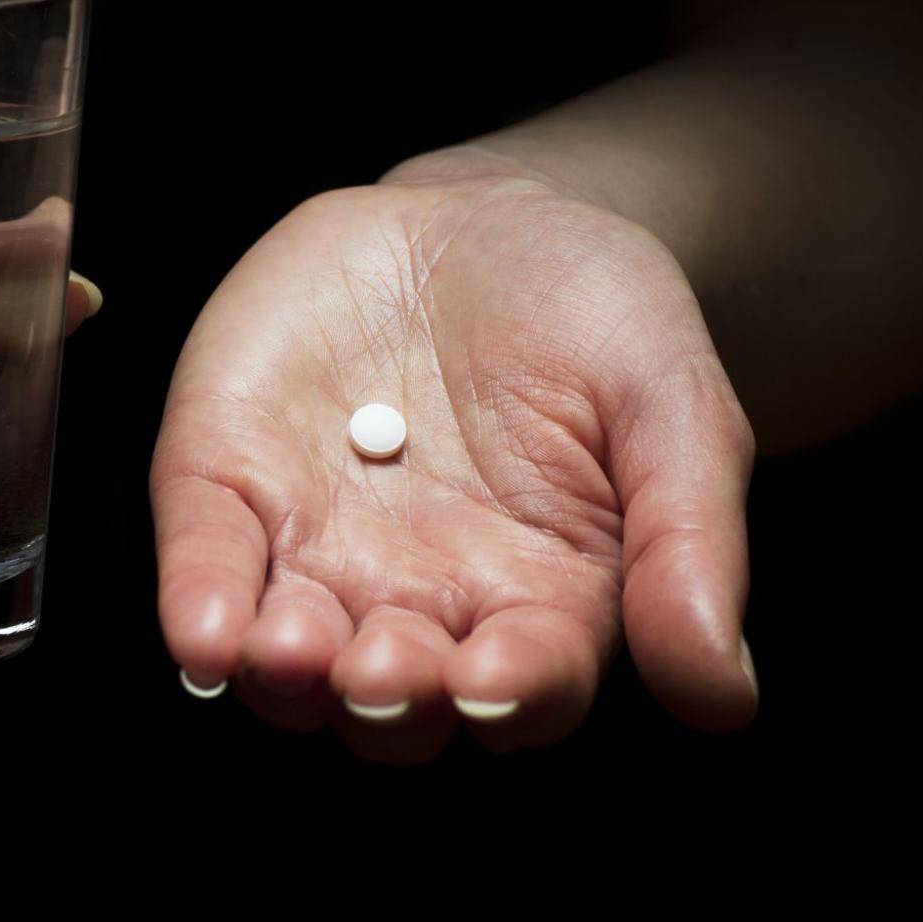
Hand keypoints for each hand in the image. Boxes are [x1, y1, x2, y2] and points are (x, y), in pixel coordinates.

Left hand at [151, 152, 757, 761]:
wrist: (486, 218)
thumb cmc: (599, 320)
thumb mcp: (674, 405)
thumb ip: (688, 542)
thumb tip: (724, 694)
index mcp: (537, 604)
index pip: (522, 688)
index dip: (504, 696)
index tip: (488, 679)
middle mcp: (420, 603)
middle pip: (392, 703)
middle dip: (382, 699)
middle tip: (380, 669)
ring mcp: (317, 550)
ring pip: (286, 657)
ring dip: (279, 674)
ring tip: (283, 651)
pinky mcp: (230, 485)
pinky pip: (208, 558)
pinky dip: (198, 599)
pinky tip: (200, 629)